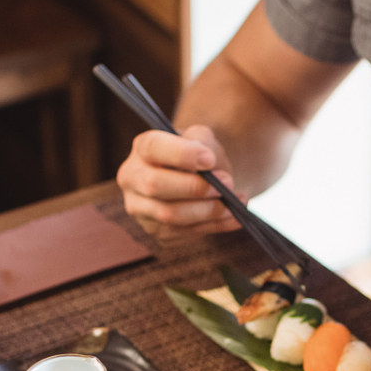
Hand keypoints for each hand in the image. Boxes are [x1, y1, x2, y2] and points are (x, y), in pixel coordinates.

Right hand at [116, 125, 241, 240]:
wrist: (204, 177)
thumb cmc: (200, 154)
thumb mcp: (202, 138)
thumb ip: (201, 140)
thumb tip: (206, 160)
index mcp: (142, 148)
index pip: (153, 147)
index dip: (181, 154)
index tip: (209, 160)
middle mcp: (133, 178)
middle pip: (155, 185)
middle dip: (194, 187)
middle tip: (227, 183)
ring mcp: (141, 208)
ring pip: (170, 215)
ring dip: (208, 210)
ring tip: (237, 201)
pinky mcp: (157, 230)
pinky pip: (185, 232)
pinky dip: (215, 225)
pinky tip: (234, 217)